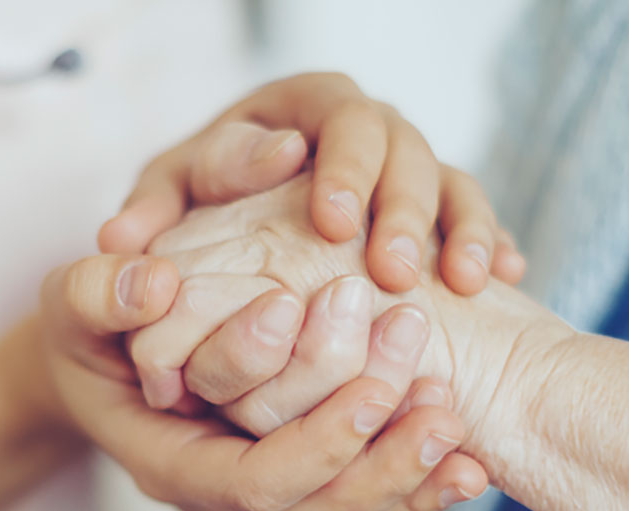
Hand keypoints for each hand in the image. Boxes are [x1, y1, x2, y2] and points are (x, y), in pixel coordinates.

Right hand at [36, 253, 488, 510]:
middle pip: (312, 509)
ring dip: (409, 475)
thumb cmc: (91, 328)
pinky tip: (471, 459)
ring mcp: (265, 495)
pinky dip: (419, 485)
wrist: (108, 359)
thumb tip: (156, 285)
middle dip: (377, 456)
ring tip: (461, 423)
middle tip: (435, 393)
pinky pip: (365, 502)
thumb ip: (104, 293)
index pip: (252, 479)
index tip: (369, 376)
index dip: (315, 437)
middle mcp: (221, 494)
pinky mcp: (302, 479)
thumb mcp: (76, 300)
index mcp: (168, 461)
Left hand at [97, 72, 525, 295]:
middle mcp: (365, 127)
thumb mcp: (170, 199)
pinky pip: (478, 217)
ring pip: (450, 179)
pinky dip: (491, 243)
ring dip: (458, 229)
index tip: (332, 225)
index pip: (335, 118)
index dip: (341, 168)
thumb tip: (122, 236)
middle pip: (403, 147)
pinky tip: (506, 276)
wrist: (238, 229)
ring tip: (460, 284)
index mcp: (302, 107)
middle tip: (390, 271)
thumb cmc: (203, 203)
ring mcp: (409, 166)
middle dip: (400, 208)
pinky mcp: (440, 210)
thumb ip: (149, 212)